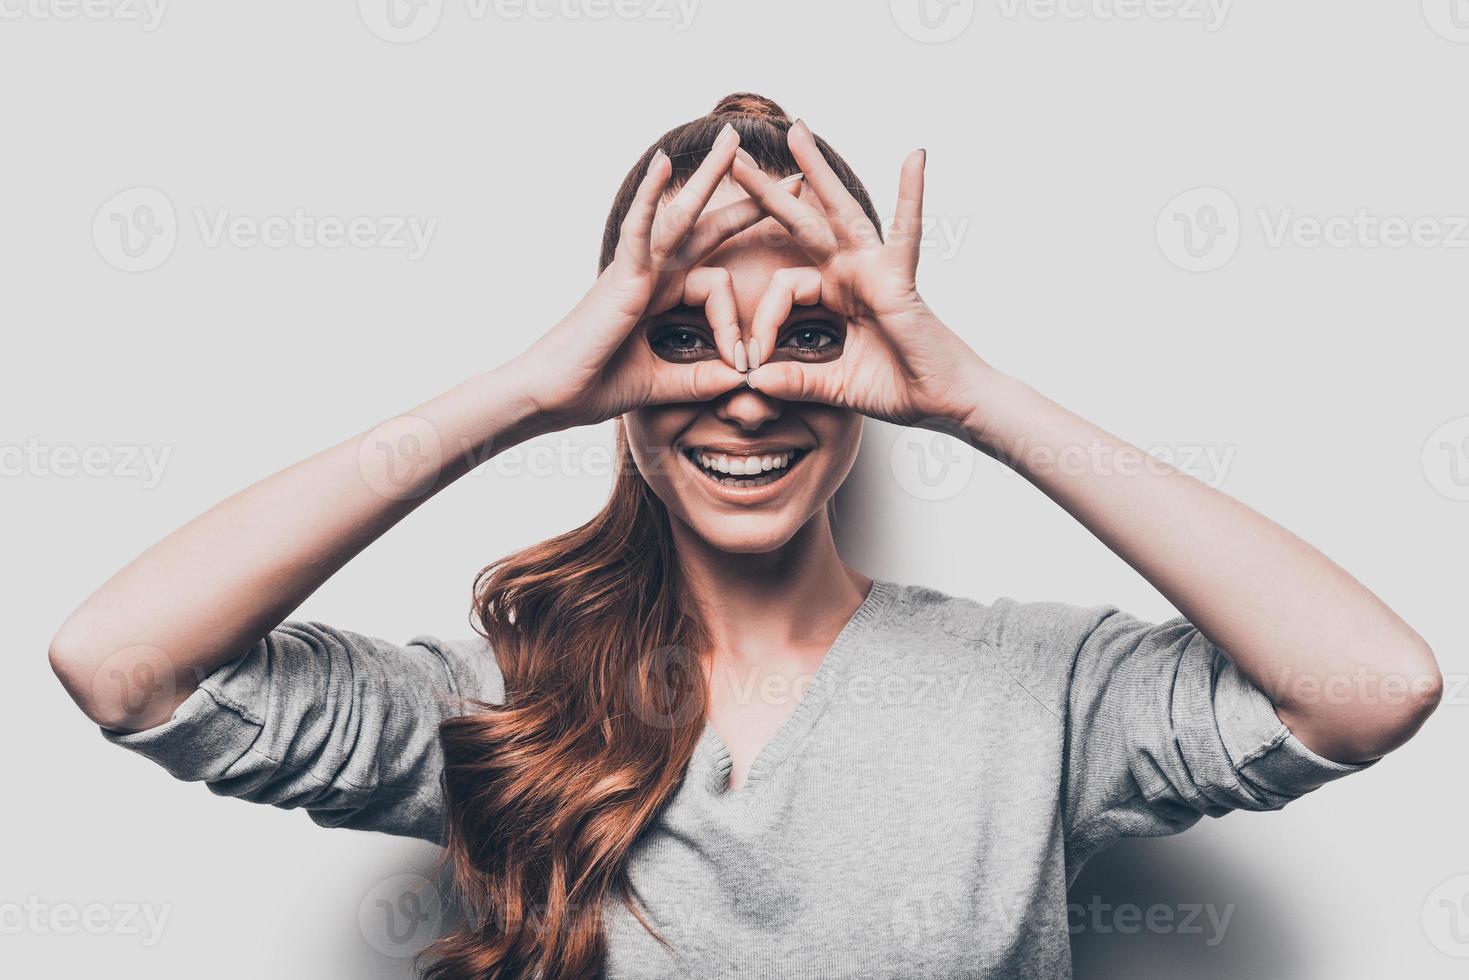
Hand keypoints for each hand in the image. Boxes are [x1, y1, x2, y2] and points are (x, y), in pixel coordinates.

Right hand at [511, 123, 771, 431]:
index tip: (745, 360)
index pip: (716, 282)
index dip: (736, 322)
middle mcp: (651, 274)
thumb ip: (699, 380)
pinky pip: (638, 227)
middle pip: (704, 225)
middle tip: (787, 175)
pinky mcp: (620, 275)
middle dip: (745, 200)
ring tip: (732, 137)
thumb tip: (741, 380)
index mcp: (660, 296)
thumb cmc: (593, 386)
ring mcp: (635, 269)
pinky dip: (651, 195)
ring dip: (709, 175)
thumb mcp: (661, 384)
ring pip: (679, 213)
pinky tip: (664, 163)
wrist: (550, 396)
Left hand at [731, 122, 990, 431]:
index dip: (762, 323)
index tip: (749, 361)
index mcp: (836, 295)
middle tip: (736, 160)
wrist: (945, 402)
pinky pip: (906, 232)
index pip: (784, 289)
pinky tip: (915, 158)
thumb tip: (752, 383)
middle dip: (769, 193)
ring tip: (798, 130)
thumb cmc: (901, 389)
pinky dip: (911, 196)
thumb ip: (796, 381)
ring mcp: (876, 269)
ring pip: (840, 211)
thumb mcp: (835, 385)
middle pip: (802, 224)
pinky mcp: (899, 278)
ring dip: (818, 170)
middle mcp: (853, 273)